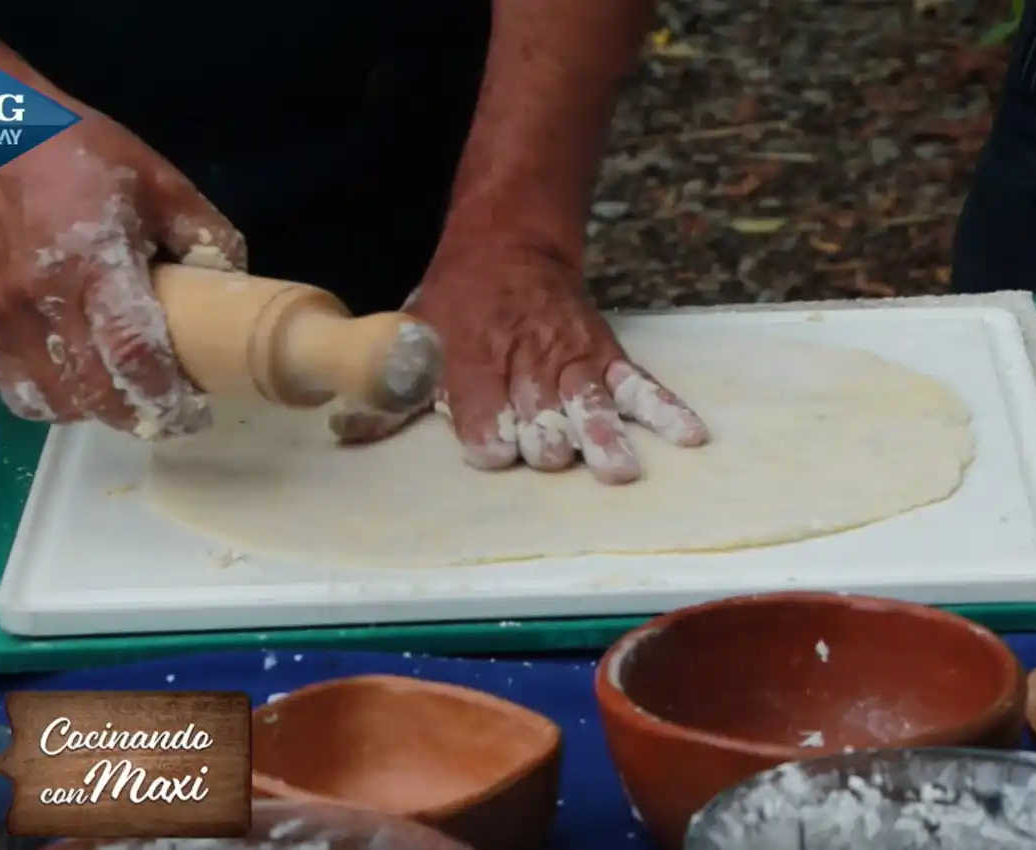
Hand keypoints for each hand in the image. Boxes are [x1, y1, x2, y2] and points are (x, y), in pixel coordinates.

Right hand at [0, 106, 244, 438]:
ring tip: (132, 399)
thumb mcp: (162, 182)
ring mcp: (10, 315)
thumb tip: (239, 283)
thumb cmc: (83, 156)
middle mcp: (49, 298)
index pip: (134, 351)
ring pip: (56, 399)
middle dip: (141, 416)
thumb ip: (206, 234)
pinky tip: (85, 389)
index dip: (166, 393)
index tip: (196, 410)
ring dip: (99, 413)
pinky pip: (20, 388)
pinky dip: (55, 402)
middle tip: (176, 415)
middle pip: (96, 391)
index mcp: (98, 262)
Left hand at [331, 240, 708, 483]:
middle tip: (551, 454)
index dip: (489, 430)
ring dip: (602, 434)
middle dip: (545, 435)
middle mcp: (524, 363)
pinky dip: (664, 409)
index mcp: (473, 361)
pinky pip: (638, 386)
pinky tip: (688, 436)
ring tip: (619, 469)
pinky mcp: (604, 357)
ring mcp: (569, 361)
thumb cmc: (454, 306)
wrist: (506, 247)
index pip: (483, 405)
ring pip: (588, 401)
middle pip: (539, 408)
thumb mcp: (412, 339)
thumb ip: (389, 396)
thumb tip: (346, 433)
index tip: (495, 452)